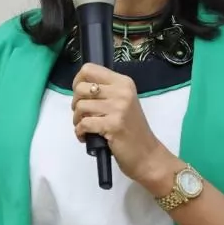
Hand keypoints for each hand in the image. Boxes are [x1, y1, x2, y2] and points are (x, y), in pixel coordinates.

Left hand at [71, 63, 177, 189]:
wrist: (147, 155)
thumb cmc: (131, 130)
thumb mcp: (122, 103)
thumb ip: (105, 92)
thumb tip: (78, 87)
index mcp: (123, 82)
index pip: (89, 69)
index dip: (77, 82)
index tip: (81, 96)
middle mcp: (121, 91)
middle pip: (80, 88)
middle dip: (76, 104)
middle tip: (84, 115)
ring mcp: (118, 108)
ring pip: (80, 106)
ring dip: (77, 120)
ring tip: (86, 128)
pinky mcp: (113, 125)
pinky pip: (83, 124)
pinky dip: (79, 132)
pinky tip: (86, 137)